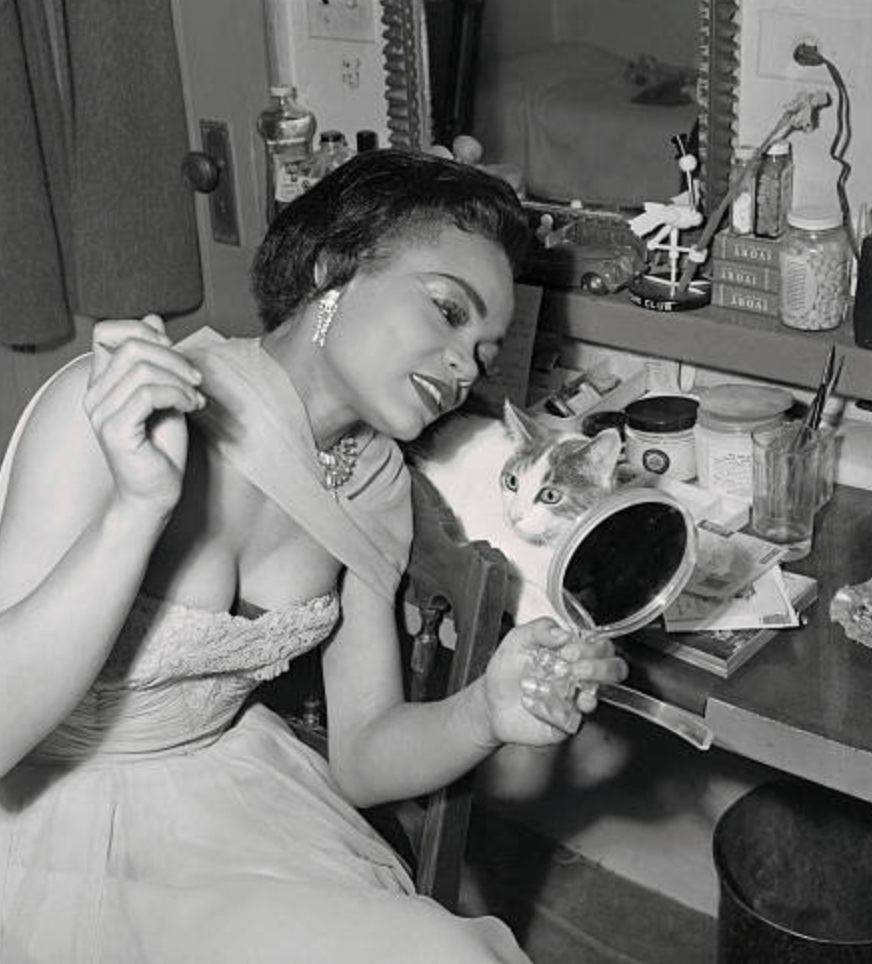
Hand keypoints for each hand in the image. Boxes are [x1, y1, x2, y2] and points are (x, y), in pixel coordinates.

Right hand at [83, 315, 205, 518]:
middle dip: (174, 357)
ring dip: (180, 380)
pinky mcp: (115, 431)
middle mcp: (95, 395)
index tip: (173, 351)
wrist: (156, 494)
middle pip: (132, 346)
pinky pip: (147, 394)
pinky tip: (192, 408)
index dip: (143, 331)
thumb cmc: (162, 448)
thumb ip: (158, 359)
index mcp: (102, 382)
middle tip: (196, 380)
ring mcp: (101, 413)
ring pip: (142, 369)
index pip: (105, 331)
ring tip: (196, 398)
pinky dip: (178, 396)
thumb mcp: (166, 393)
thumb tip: (153, 318)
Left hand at [483, 619, 627, 745]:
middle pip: (614, 670)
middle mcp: (579, 676)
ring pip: (599, 695)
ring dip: (590, 689)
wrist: (490, 702)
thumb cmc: (506, 670)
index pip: (601, 646)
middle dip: (601, 667)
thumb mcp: (518, 640)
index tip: (569, 649)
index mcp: (572, 653)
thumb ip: (539, 629)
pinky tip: (543, 704)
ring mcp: (574, 700)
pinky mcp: (566, 723)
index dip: (592, 647)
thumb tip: (563, 633)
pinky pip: (574, 720)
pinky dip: (559, 711)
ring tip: (570, 684)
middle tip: (576, 668)